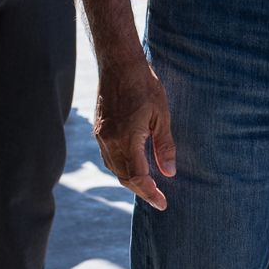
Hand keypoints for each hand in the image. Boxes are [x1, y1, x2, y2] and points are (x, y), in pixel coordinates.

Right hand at [93, 57, 175, 210]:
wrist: (119, 65)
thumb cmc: (145, 86)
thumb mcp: (162, 115)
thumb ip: (164, 146)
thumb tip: (169, 173)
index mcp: (126, 139)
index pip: (137, 177)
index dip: (150, 193)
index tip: (163, 204)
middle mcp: (109, 142)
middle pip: (124, 177)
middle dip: (141, 190)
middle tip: (159, 199)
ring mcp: (101, 137)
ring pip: (114, 168)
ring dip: (131, 180)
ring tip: (149, 186)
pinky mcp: (99, 130)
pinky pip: (109, 157)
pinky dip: (122, 166)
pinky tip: (134, 166)